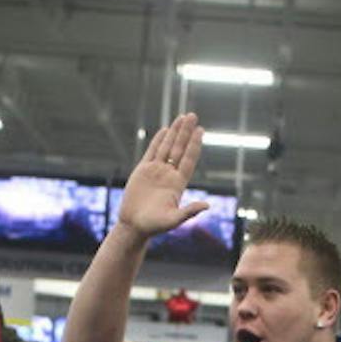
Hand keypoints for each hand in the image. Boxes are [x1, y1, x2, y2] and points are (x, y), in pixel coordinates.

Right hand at [115, 113, 210, 238]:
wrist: (133, 225)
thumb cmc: (153, 226)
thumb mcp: (173, 220)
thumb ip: (189, 212)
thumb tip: (207, 206)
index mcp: (178, 184)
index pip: (188, 159)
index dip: (194, 144)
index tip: (200, 130)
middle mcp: (169, 175)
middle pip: (180, 149)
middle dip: (186, 132)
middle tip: (193, 116)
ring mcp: (156, 171)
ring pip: (167, 147)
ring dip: (174, 132)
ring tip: (182, 117)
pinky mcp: (143, 171)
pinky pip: (152, 152)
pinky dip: (159, 141)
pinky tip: (165, 130)